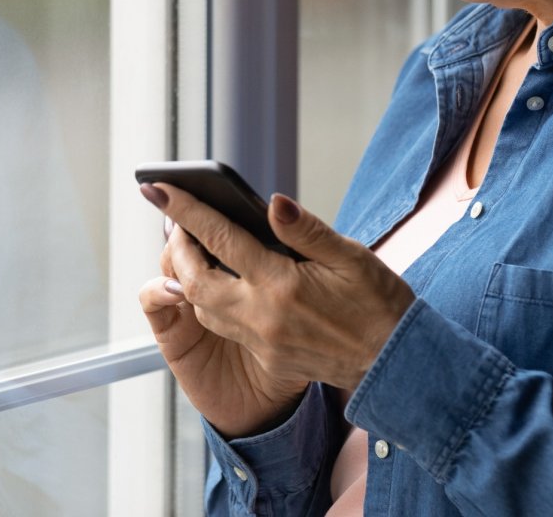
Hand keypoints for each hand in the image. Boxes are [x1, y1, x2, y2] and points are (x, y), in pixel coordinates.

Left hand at [137, 183, 414, 437]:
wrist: (394, 363)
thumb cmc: (378, 304)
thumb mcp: (352, 255)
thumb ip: (305, 230)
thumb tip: (271, 203)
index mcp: (282, 285)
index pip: (220, 239)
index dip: (185, 211)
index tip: (158, 188)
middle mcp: (263, 316)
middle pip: (194, 280)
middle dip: (176, 247)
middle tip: (174, 221)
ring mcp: (262, 341)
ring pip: (203, 306)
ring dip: (189, 276)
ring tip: (191, 246)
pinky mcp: (266, 356)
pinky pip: (224, 326)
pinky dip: (210, 299)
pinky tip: (219, 280)